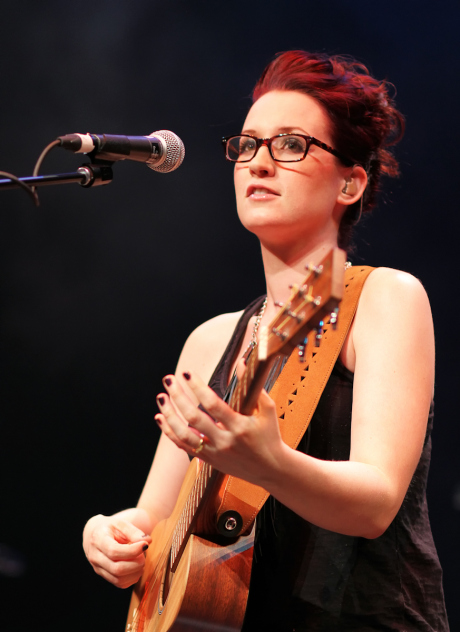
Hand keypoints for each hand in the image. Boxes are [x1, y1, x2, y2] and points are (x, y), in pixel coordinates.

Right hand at [83, 514, 151, 587]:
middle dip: (136, 563)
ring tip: (141, 560)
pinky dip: (132, 578)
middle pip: (117, 568)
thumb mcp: (120, 523)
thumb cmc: (109, 528)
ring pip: (118, 579)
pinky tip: (136, 567)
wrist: (95, 535)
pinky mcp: (104, 575)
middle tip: (143, 554)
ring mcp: (98, 568)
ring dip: (135, 572)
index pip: (114, 551)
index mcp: (98, 540)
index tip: (145, 545)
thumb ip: (133, 531)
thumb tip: (147, 541)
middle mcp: (95, 557)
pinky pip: (119, 584)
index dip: (132, 551)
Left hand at [155, 371, 283, 486]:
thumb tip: (240, 362)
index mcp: (240, 427)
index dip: (198, 388)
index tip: (187, 373)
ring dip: (169, 415)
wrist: (270, 469)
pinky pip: (183, 446)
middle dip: (178, 396)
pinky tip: (161, 417)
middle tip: (169, 379)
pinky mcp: (208, 460)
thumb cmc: (270, 436)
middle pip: (194, 417)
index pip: (213, 404)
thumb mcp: (268, 409)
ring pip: (184, 435)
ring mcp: (214, 452)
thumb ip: (252, 386)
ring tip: (161, 397)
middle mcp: (225, 441)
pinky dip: (170, 432)